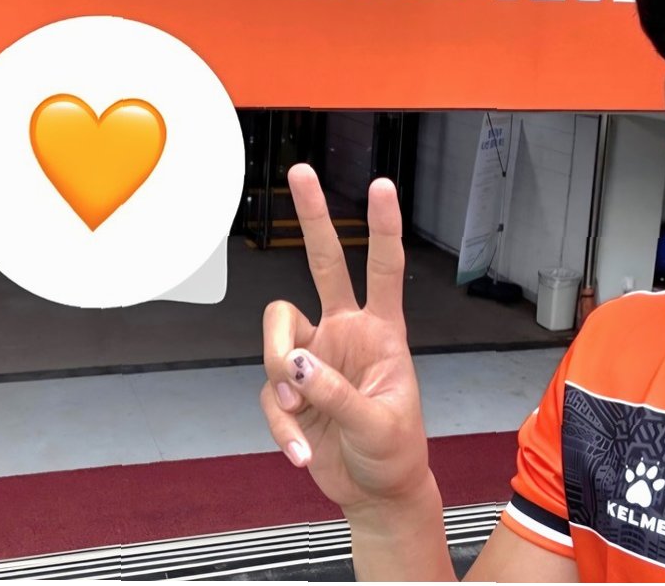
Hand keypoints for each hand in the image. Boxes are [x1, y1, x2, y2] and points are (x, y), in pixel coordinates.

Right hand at [259, 163, 430, 513]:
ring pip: (276, 334)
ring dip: (279, 371)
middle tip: (301, 172)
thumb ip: (336, 394)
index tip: (380, 186)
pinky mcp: (290, 389)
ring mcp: (314, 358)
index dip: (381, 227)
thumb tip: (295, 363)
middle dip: (313, 217)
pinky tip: (302, 452)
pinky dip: (281, 425)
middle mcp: (345, 332)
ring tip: (300, 410)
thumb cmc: (394, 453)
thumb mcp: (378, 425)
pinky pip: (270, 393)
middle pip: (324, 263)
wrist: (376, 493)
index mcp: (382, 332)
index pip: (383, 269)